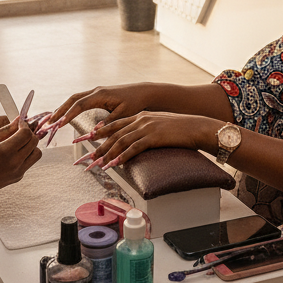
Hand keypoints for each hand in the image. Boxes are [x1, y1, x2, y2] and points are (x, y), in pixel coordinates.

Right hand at [0, 117, 40, 199]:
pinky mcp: (18, 178)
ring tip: (19, 143)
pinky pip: (29, 163)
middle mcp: (15, 162)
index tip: (19, 123)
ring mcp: (18, 171)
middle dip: (29, 133)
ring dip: (31, 145)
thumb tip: (17, 120)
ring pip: (36, 154)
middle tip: (20, 131)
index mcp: (5, 151)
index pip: (26, 133)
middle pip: (34, 142)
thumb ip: (4, 129)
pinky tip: (13, 154)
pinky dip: (26, 155)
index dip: (24, 125)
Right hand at [47, 83, 158, 129]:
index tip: (59, 124)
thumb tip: (94, 132)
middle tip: (48, 123)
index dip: (68, 114)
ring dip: (62, 109)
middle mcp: (95, 91)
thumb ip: (109, 123)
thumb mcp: (124, 114)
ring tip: (51, 121)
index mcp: (100, 94)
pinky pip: (78, 100)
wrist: (142, 92)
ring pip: (73, 99)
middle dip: (59, 111)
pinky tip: (63, 116)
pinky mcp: (96, 96)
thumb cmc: (135, 103)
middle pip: (72, 99)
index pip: (79, 104)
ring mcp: (95, 92)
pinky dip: (69, 108)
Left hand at [79, 112, 214, 170]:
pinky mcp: (153, 136)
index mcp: (140, 116)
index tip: (86, 140)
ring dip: (106, 155)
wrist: (196, 126)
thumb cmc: (180, 129)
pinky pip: (133, 148)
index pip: (114, 125)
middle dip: (97, 147)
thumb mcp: (158, 127)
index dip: (99, 133)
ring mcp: (146, 127)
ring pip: (120, 142)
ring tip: (95, 166)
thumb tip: (134, 144)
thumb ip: (145, 132)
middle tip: (86, 158)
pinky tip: (113, 165)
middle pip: (113, 134)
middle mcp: (140, 119)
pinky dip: (121, 157)